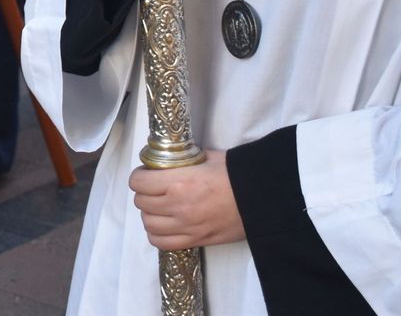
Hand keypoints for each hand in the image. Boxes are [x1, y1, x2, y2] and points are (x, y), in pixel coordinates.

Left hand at [129, 152, 244, 250]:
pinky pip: (161, 242)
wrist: (262, 200)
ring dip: (150, 213)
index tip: (147, 174)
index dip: (140, 176)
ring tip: (159, 206)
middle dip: (144, 193)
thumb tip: (168, 159)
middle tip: (154, 188)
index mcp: (179, 182)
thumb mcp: (207, 158)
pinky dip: (157, 234)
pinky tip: (165, 224)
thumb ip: (184, 161)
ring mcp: (185, 226)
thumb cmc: (237, 175)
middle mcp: (177, 206)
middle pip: (141, 202)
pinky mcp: (195, 240)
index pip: (138, 182)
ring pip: (148, 223)